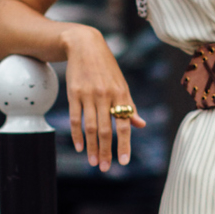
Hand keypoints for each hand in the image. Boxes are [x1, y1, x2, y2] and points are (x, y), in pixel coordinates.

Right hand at [62, 25, 134, 170]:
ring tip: (93, 162)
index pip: (124, 124)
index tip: (123, 162)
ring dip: (91, 147)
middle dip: (106, 151)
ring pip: (90, 127)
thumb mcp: (121, 84)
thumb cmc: (106, 68)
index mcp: (120, 94)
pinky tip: (79, 147)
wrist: (85, 45)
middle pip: (105, 129)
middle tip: (105, 168)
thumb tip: (140, 125)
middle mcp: (105, 96)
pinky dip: (77, 134)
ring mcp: (88, 95)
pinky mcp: (74, 93)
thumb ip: (129, 105)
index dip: (124, 144)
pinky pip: (75, 118)